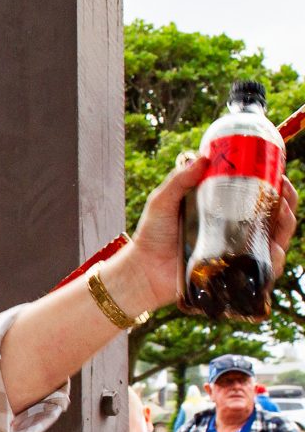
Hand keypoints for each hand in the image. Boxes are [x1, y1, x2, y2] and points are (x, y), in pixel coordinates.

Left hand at [123, 153, 299, 311]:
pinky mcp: (236, 274)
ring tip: (283, 212)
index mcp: (224, 212)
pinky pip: (264, 269)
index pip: (258, 196)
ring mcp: (238, 253)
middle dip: (287, 202)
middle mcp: (236, 232)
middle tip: (284, 189)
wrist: (142, 270)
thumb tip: (202, 157)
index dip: (275, 185)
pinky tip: (275, 249)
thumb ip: (179, 180)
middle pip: (275, 216)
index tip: (280, 172)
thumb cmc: (152, 235)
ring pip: (276, 240)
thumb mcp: (163, 201)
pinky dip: (275, 260)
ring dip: (287, 225)